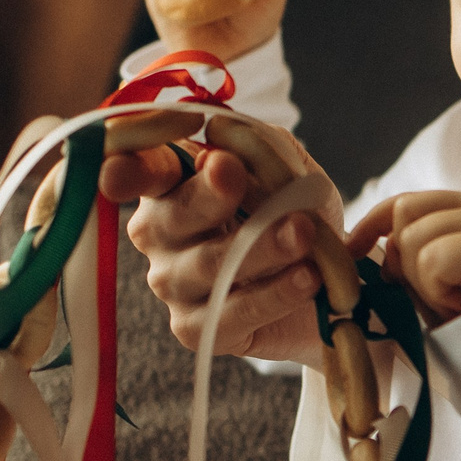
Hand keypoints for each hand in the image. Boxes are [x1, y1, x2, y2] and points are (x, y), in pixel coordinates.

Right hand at [103, 142, 328, 362]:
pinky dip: (274, 294)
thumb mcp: (286, 166)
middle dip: (211, 195)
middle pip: (172, 214)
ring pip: (208, 264)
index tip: (133, 164)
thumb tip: (221, 131)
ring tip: (304, 233)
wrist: (330, 280)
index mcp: (170, 181)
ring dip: (261, 246)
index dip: (130, 166)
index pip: (136, 168)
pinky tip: (306, 278)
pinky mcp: (194, 329)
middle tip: (239, 177)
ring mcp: (172, 283)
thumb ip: (256, 144)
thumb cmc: (297, 213)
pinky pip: (229, 313)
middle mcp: (158, 232)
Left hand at [348, 192, 460, 324]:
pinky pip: (431, 260)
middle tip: (438, 294)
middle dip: (404, 261)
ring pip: (413, 238)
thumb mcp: (432, 280)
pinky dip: (435, 289)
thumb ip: (406, 254)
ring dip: (422, 281)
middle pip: (406, 213)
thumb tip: (363, 242)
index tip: (351, 249)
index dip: (373, 223)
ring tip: (454, 300)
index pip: (408, 200)